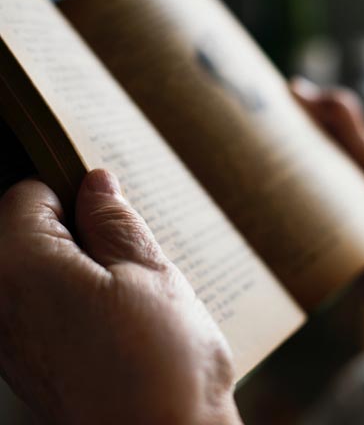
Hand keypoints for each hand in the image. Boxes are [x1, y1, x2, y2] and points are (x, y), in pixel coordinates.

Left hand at [0, 170, 241, 424]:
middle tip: (126, 256)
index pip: (29, 194)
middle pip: (24, 232)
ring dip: (77, 266)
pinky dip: (72, 297)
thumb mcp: (149, 272)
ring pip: (36, 269)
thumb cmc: (162, 364)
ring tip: (125, 290)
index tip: (109, 211)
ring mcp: (8, 338)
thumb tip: (97, 184)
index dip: (75, 194)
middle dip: (74, 231)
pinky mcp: (25, 363)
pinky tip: (114, 318)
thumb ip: (115, 220)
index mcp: (20, 266)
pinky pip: (40, 305)